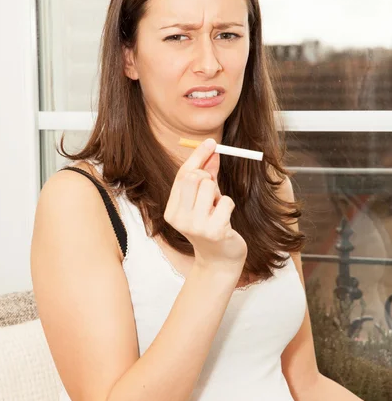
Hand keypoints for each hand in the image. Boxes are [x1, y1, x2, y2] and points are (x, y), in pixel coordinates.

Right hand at [164, 138, 247, 272]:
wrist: (220, 259)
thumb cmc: (211, 225)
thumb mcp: (205, 199)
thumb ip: (206, 175)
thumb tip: (212, 150)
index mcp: (171, 211)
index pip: (182, 176)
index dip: (198, 157)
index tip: (211, 142)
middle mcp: (179, 219)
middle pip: (193, 178)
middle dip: (207, 177)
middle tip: (212, 189)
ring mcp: (195, 226)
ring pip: (210, 187)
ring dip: (219, 194)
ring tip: (217, 208)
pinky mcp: (214, 231)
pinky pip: (226, 202)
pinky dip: (228, 205)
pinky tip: (225, 219)